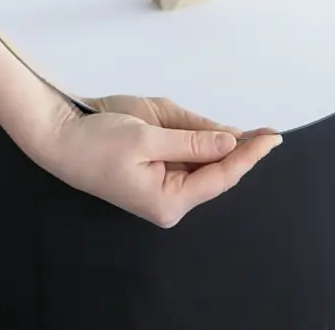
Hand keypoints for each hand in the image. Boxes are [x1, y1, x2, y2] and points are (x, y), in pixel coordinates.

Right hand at [41, 93, 281, 227]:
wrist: (61, 141)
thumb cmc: (99, 141)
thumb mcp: (149, 136)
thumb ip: (192, 141)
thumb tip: (231, 144)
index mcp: (169, 200)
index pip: (221, 176)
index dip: (249, 155)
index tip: (273, 137)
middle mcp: (170, 202)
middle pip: (216, 173)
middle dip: (241, 151)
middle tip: (270, 131)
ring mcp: (162, 192)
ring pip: (204, 165)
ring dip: (222, 146)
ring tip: (253, 132)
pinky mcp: (156, 178)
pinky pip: (188, 160)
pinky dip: (204, 145)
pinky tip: (221, 136)